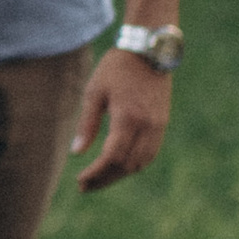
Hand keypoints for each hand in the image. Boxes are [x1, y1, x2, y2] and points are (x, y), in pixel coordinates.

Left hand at [75, 47, 172, 191]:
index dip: (96, 173)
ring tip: (99, 179)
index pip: (112, 157)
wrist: (149, 51)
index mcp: (128, 118)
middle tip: (85, 186)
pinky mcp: (162, 124)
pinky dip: (134, 165)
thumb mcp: (94, 92)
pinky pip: (150, 154)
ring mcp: (158, 126)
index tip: (80, 181)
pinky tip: (118, 166)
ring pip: (140, 163)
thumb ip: (87, 124)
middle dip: (105, 179)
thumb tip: (76, 152)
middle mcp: (147, 126)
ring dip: (119, 175)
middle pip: (126, 165)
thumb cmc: (117, 68)